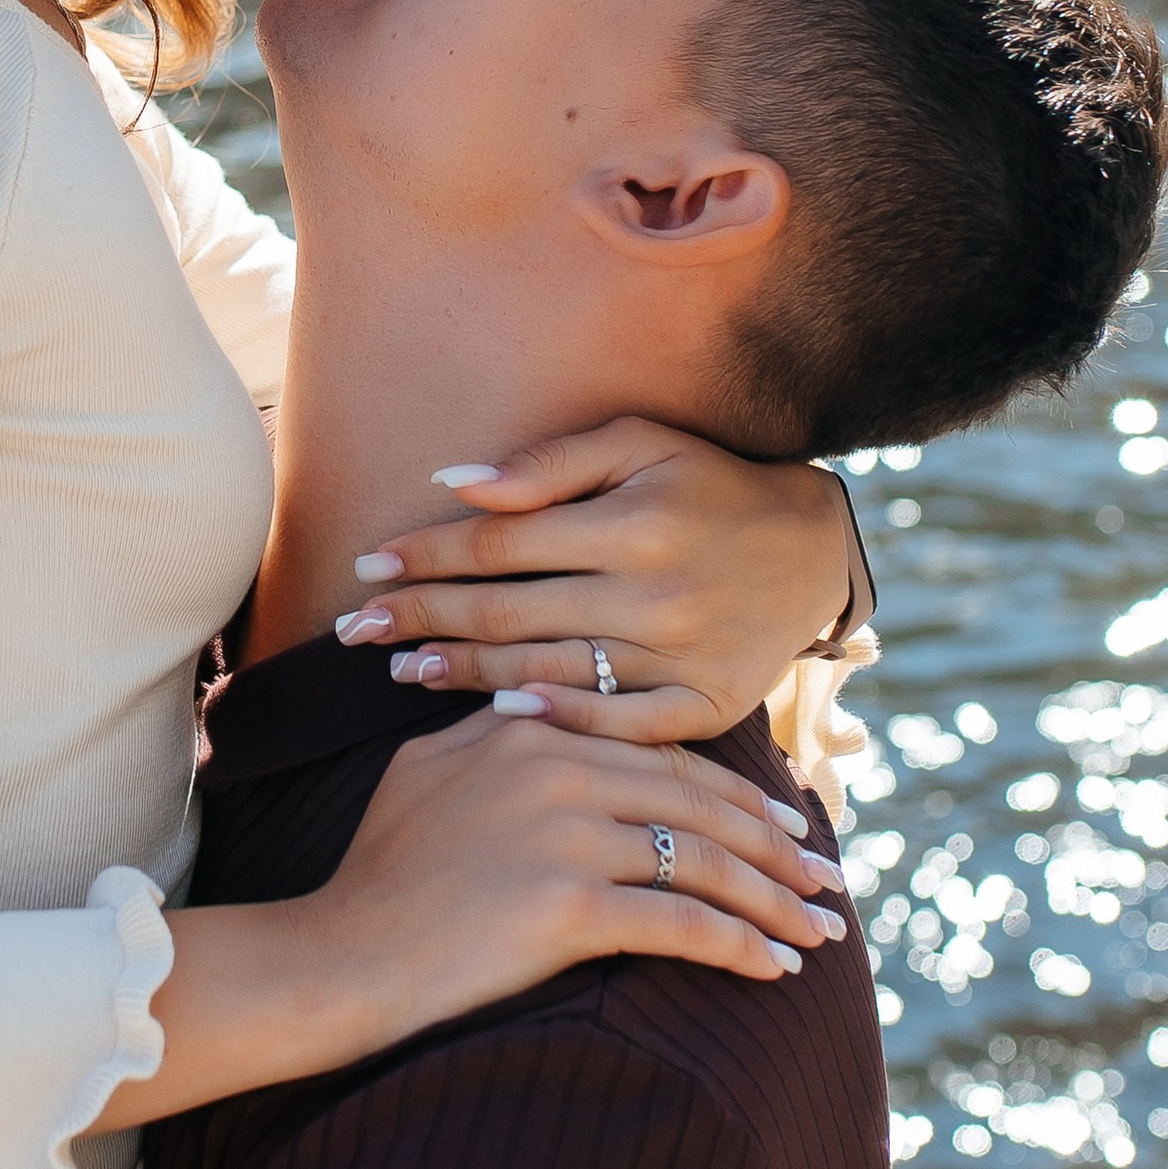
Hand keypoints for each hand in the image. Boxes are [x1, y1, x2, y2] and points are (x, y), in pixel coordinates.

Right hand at [319, 693, 848, 1034]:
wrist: (337, 955)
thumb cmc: (376, 879)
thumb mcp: (427, 776)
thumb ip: (493, 740)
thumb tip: (534, 718)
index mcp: (529, 733)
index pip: (661, 755)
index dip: (733, 790)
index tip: (783, 819)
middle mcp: (554, 770)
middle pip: (698, 803)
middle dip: (774, 844)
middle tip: (823, 875)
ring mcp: (564, 835)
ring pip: (703, 861)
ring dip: (774, 900)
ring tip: (819, 929)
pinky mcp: (568, 906)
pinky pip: (683, 924)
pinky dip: (741, 946)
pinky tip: (776, 968)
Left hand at [330, 417, 858, 731]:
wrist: (811, 550)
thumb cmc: (708, 483)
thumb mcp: (641, 443)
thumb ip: (548, 463)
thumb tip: (452, 483)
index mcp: (632, 522)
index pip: (501, 542)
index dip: (428, 555)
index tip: (368, 566)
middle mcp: (655, 593)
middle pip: (509, 612)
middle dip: (422, 618)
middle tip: (356, 630)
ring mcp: (681, 657)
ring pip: (548, 670)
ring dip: (466, 672)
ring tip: (403, 669)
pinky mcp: (706, 706)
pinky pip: (618, 725)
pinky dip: (557, 720)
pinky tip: (499, 713)